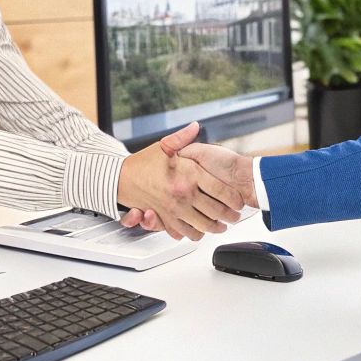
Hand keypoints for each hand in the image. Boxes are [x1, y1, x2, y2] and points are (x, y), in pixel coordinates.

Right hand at [115, 122, 243, 240]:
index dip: (234, 198)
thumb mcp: (164, 146)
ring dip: (216, 227)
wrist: (120, 179)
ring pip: (203, 225)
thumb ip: (183, 137)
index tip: (239, 200)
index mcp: (188, 174)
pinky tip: (202, 231)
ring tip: (223, 225)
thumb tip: (195, 126)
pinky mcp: (166, 219)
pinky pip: (186, 232)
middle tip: (235, 216)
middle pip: (216, 211)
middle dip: (230, 216)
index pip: (221, 190)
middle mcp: (183, 193)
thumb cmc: (143, 162)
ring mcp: (175, 208)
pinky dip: (196, 234)